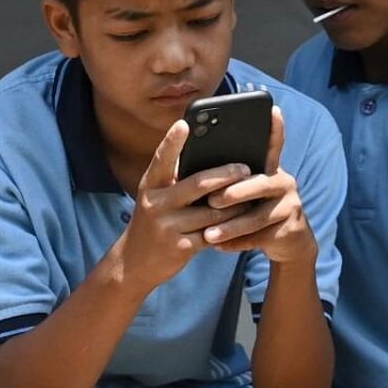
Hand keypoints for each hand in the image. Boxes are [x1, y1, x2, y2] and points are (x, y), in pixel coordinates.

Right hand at [115, 119, 254, 290]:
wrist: (134, 263)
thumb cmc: (153, 223)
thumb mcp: (155, 199)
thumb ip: (174, 182)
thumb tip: (207, 160)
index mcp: (150, 187)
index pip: (161, 160)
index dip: (172, 142)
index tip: (185, 124)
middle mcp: (156, 204)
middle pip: (197, 183)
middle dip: (225, 174)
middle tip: (245, 168)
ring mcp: (167, 226)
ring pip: (212, 211)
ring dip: (236, 204)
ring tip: (252, 195)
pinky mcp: (181, 247)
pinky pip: (214, 234)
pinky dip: (231, 228)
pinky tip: (243, 223)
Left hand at [200, 107, 317, 264]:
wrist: (285, 241)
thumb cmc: (250, 208)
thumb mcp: (241, 191)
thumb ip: (224, 177)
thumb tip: (188, 165)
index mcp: (268, 168)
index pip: (273, 145)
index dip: (275, 128)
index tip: (272, 109)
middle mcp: (283, 182)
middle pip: (259, 184)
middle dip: (234, 194)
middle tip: (212, 202)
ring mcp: (290, 206)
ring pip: (257, 216)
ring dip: (230, 226)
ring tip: (208, 234)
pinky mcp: (290, 229)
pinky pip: (260, 237)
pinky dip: (237, 243)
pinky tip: (217, 247)